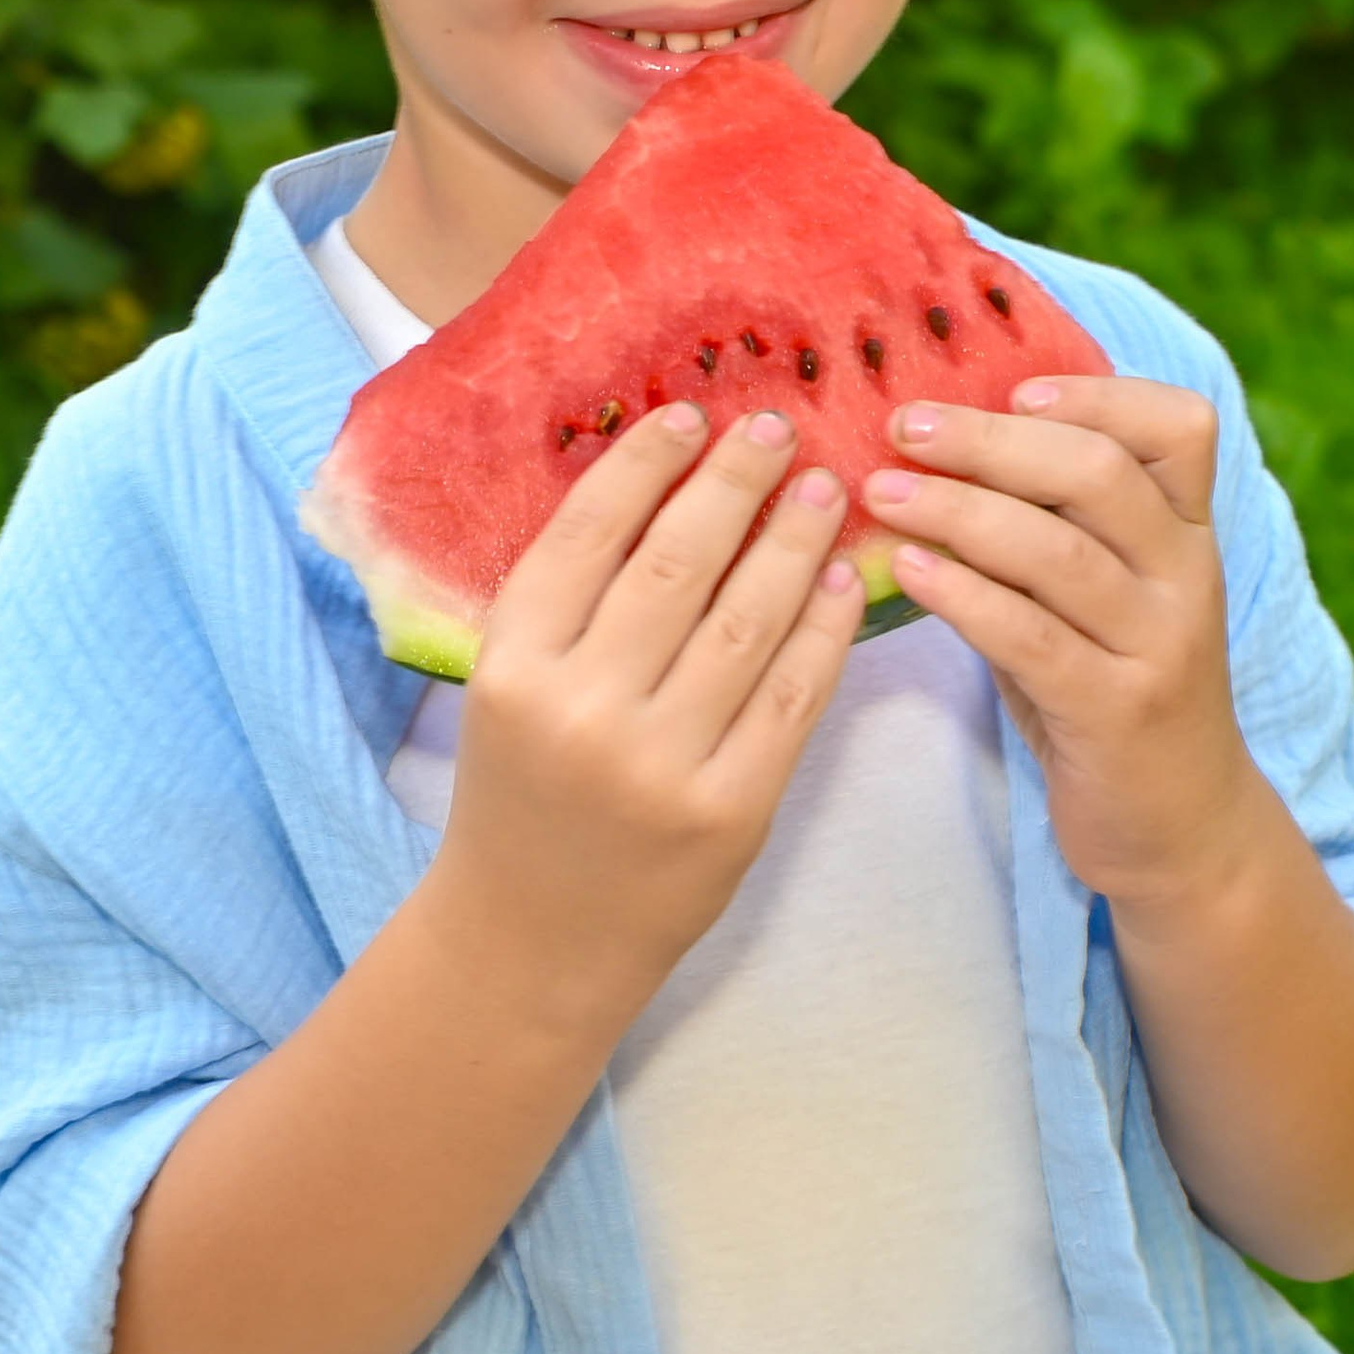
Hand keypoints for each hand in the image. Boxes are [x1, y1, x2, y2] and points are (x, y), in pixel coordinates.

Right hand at [442, 400, 862, 1006]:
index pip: (587, 533)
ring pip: (747, 619)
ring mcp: (661, 764)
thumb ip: (569, 604)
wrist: (533, 939)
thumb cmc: (523, 796)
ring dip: (794, 540)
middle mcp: (582, 709)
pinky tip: (842, 579)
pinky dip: (824, 629)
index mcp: (512, 666)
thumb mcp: (510, 691)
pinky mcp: (730, 812)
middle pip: (676, 562)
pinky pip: (793, 696)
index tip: (690, 414)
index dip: (645, 463)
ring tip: (823, 487)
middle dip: (733, 482)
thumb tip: (663, 482)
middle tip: (774, 428)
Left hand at [860, 377, 1257, 907]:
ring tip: (880, 490)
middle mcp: (1187, 578)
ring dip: (957, 510)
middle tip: (904, 425)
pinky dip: (962, 594)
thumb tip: (939, 443)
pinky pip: (1031, 636)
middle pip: (1098, 474)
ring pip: (1057, 551)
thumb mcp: (1104, 597)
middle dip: (991, 441)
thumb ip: (1055, 525)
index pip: (1180, 427)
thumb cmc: (1113, 689)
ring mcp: (1159, 646)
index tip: (1012, 390)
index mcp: (1189, 533)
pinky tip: (905, 570)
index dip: (1098, 394)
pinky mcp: (1117, 712)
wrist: (1179, 827)